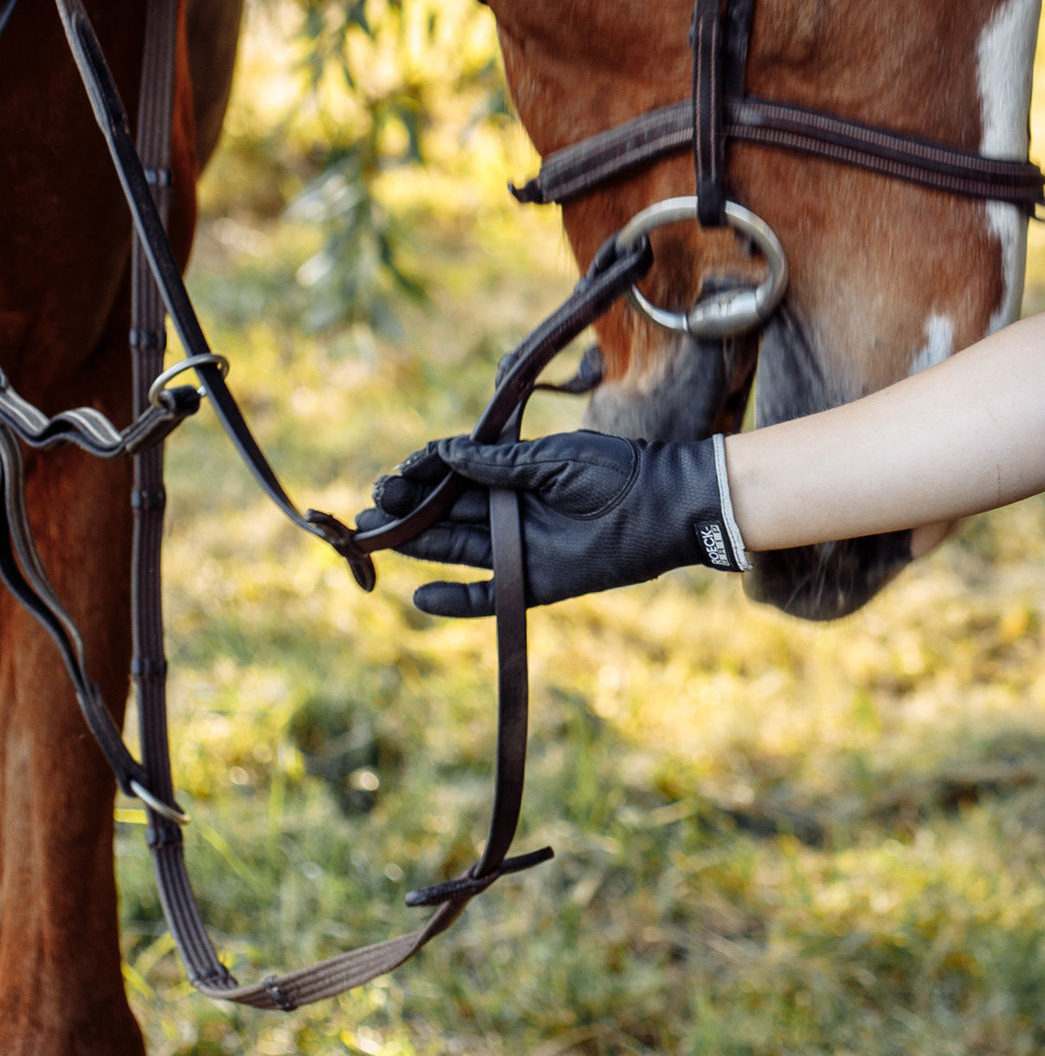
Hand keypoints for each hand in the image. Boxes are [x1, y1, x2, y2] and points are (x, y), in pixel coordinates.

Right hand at [370, 429, 740, 618]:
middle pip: (448, 514)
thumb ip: (499, 464)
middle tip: (369, 511)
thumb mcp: (553, 459)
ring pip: (457, 548)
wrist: (663, 506)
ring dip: (418, 545)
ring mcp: (521, 548)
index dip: (422, 476)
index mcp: (516, 475)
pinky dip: (456, 601)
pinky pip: (488, 597)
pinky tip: (421, 597)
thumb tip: (445, 453)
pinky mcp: (536, 582)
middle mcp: (512, 511)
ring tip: (377, 538)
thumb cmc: (615, 471)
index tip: (391, 476)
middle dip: (408, 511)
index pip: (456, 475)